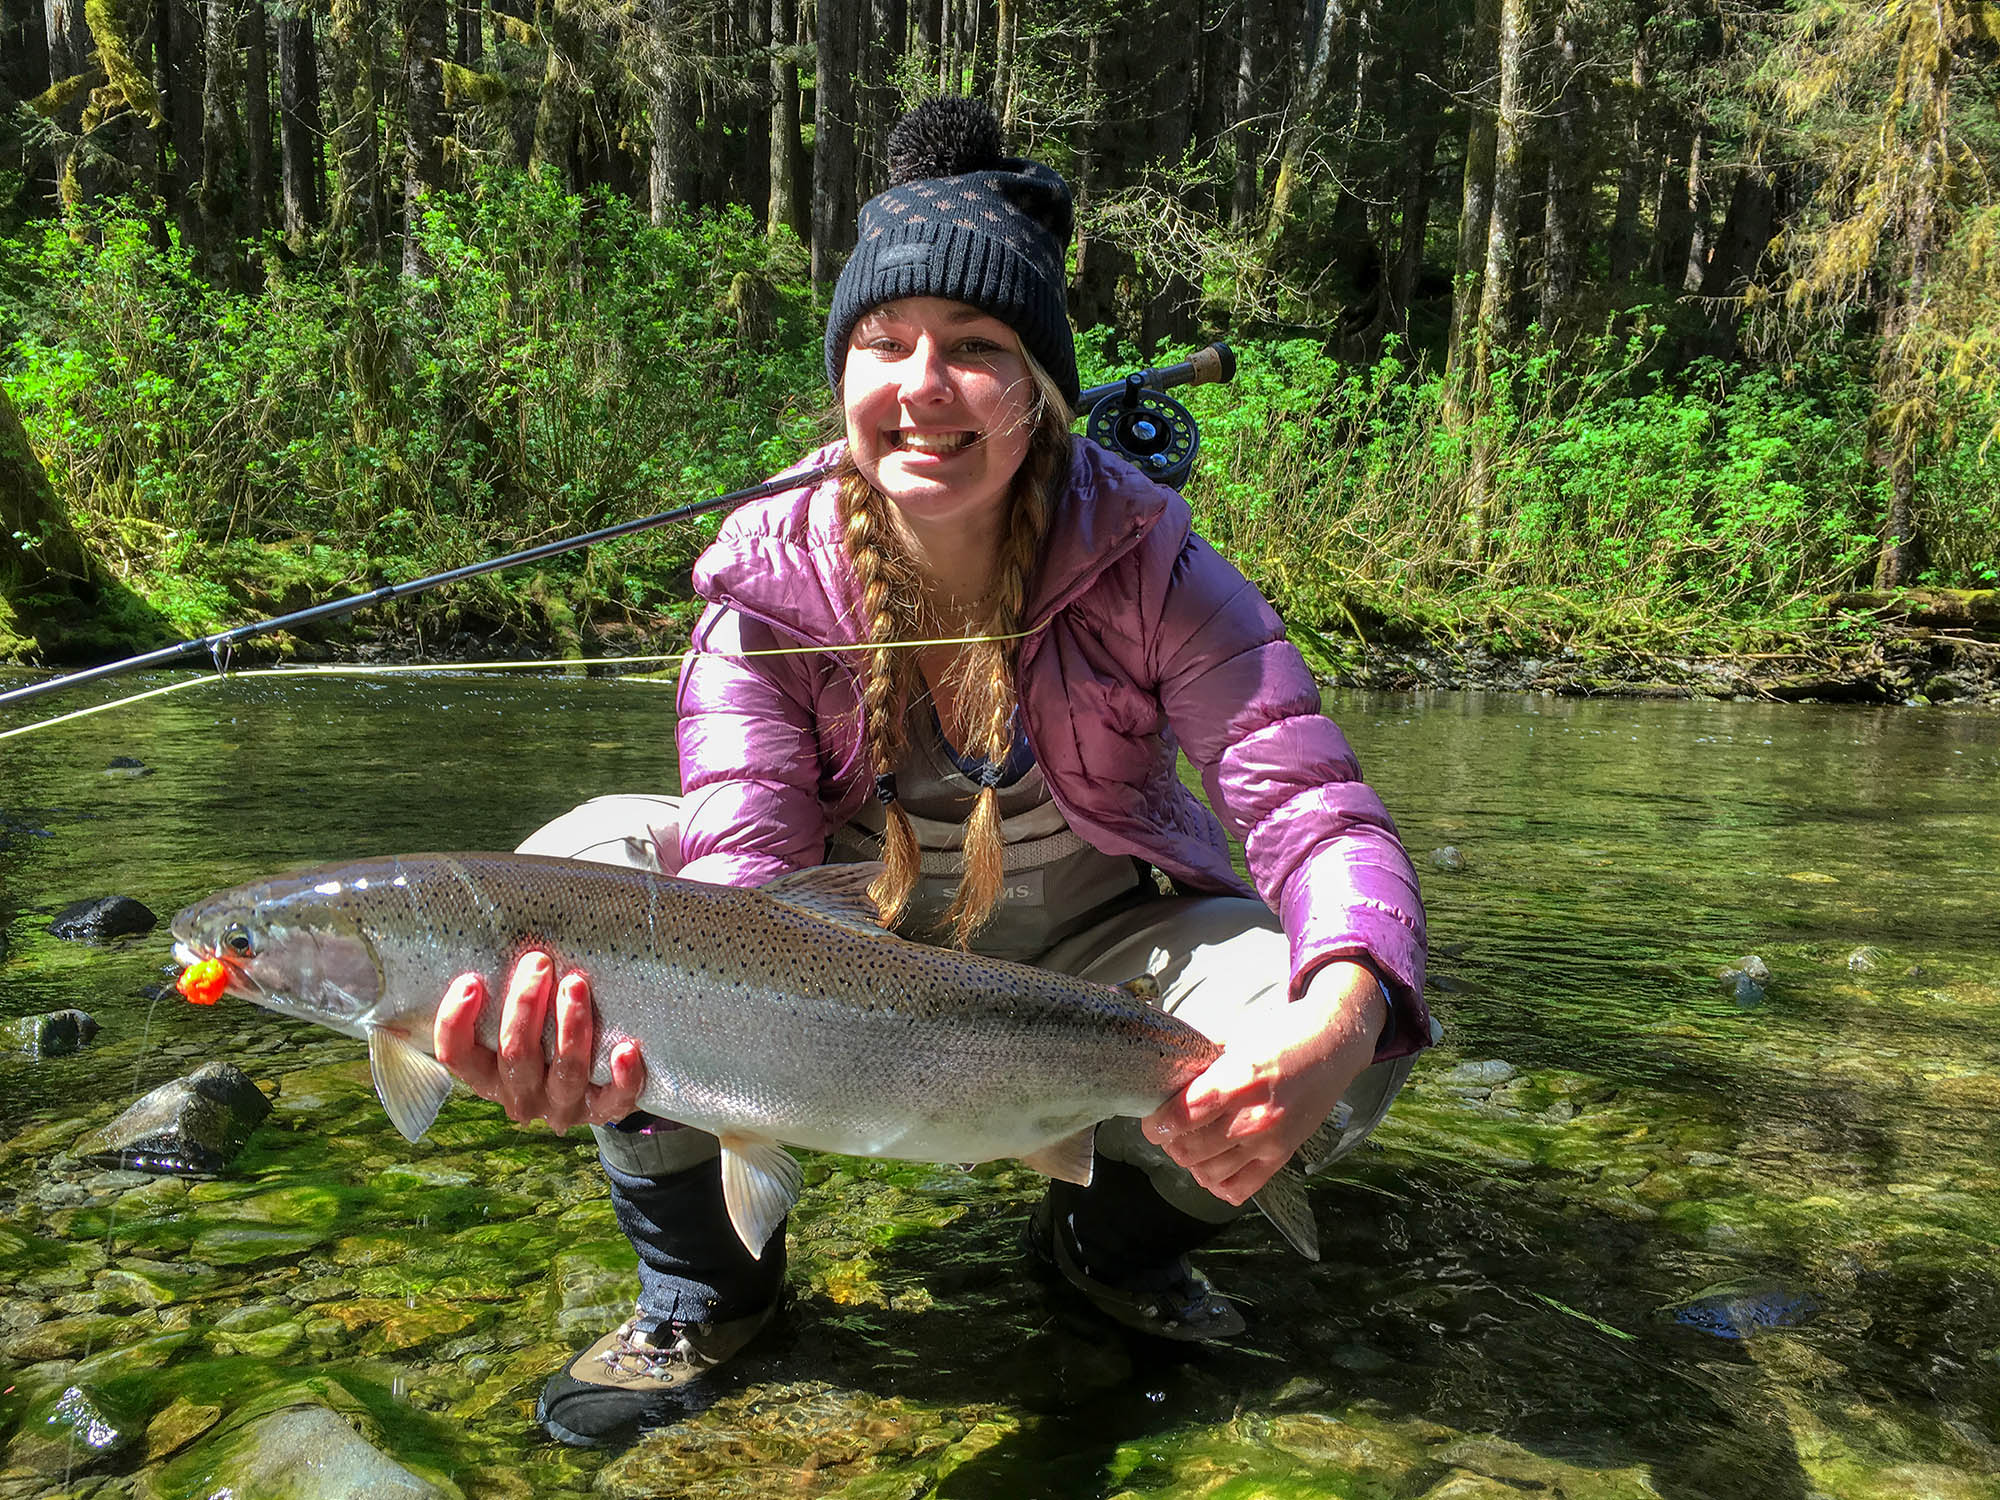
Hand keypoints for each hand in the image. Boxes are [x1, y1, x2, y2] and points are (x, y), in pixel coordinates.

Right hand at [433, 951, 645, 1132]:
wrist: (602, 1084)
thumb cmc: (548, 1034)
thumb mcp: (520, 1020)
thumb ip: (507, 994)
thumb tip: (506, 932)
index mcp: (489, 1075)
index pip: (456, 1056)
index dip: (455, 1022)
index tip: (471, 981)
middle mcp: (522, 1095)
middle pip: (515, 1054)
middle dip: (526, 1005)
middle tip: (539, 962)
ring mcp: (564, 1106)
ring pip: (565, 1071)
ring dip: (571, 1026)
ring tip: (577, 985)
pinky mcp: (604, 1111)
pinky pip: (614, 1100)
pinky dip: (623, 1076)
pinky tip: (625, 1049)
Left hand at [1142, 960, 1386, 1204]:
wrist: (1333, 1046)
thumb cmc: (1282, 1036)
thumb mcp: (1236, 1038)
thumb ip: (1203, 1064)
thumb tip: (1166, 1079)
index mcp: (1237, 1080)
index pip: (1181, 1117)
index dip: (1156, 1125)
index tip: (1152, 1121)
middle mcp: (1253, 1117)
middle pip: (1189, 1151)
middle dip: (1171, 1143)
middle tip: (1171, 1131)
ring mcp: (1269, 1141)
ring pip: (1208, 1174)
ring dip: (1192, 1163)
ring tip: (1192, 1144)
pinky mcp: (1283, 1156)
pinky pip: (1239, 1189)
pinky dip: (1218, 1183)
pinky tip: (1215, 1164)